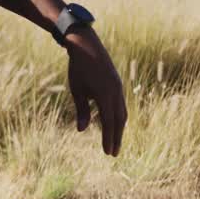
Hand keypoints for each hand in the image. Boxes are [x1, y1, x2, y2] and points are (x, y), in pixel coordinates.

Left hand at [65, 29, 126, 155]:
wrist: (87, 45)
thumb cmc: (78, 68)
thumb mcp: (77, 90)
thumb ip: (82, 110)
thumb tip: (82, 130)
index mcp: (105, 95)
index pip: (109, 123)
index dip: (108, 139)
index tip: (108, 153)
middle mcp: (116, 92)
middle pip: (119, 120)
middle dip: (116, 138)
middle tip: (113, 153)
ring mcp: (119, 87)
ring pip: (122, 112)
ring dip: (119, 128)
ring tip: (115, 141)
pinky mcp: (117, 83)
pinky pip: (121, 104)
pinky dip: (119, 116)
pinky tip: (114, 122)